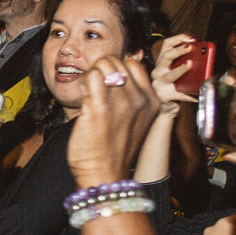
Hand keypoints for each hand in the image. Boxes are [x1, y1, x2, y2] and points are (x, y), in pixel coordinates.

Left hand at [66, 57, 159, 187]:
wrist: (105, 173)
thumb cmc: (115, 148)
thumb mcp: (136, 120)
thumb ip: (132, 97)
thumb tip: (119, 71)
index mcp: (151, 101)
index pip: (134, 64)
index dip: (117, 69)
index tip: (108, 84)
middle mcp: (139, 98)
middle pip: (117, 61)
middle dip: (101, 69)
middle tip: (95, 88)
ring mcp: (120, 101)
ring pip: (103, 64)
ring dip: (91, 74)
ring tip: (89, 93)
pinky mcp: (99, 107)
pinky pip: (91, 76)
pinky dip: (84, 82)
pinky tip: (83, 97)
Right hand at [148, 34, 199, 105]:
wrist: (166, 107)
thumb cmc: (176, 87)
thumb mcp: (179, 73)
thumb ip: (187, 64)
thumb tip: (204, 59)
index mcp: (162, 62)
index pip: (167, 45)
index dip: (178, 39)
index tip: (192, 38)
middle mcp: (158, 71)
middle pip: (166, 56)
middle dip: (178, 50)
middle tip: (191, 47)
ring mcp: (158, 83)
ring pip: (171, 74)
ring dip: (181, 69)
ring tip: (191, 64)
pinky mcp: (163, 95)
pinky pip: (179, 93)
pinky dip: (190, 94)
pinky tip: (198, 93)